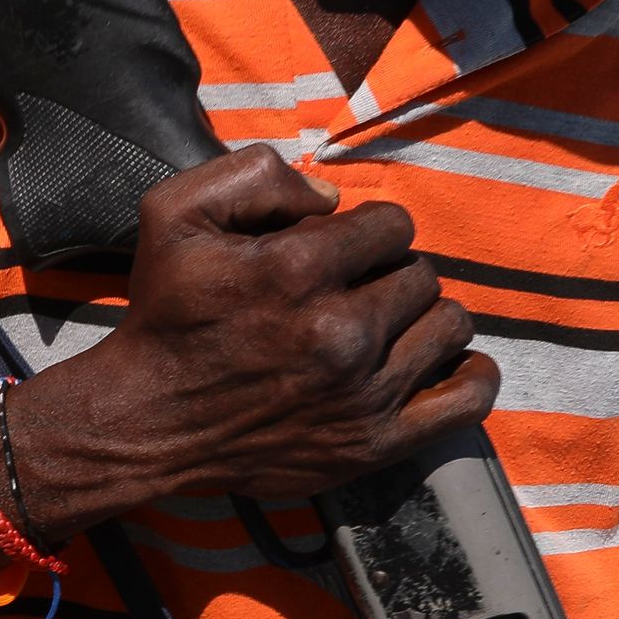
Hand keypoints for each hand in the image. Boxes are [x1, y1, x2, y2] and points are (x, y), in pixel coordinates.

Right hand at [2, 148, 496, 536]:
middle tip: (354, 291)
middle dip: (391, 273)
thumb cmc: (165, 314)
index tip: (342, 251)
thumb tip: (333, 201)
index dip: (369, 231)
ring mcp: (365, 392)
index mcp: (297, 269)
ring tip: (387, 326)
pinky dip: (470, 374)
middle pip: (422, 274)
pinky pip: (466, 398)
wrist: (147, 421)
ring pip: (447, 325)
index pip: (392, 225)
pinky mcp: (375, 443)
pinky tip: (446, 362)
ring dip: (423, 317)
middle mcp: (341, 331)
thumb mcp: (173, 213)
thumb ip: (256, 175)